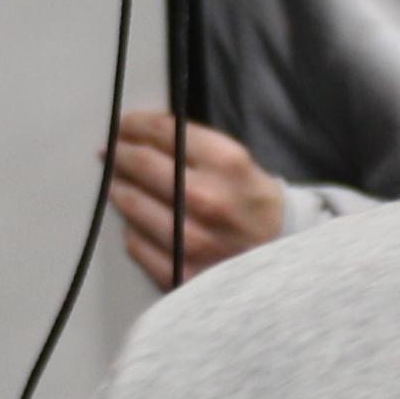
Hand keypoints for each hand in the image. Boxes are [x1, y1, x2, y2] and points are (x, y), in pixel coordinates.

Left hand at [108, 110, 282, 289]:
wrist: (289, 261)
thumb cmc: (256, 207)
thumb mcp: (238, 164)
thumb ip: (195, 148)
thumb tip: (143, 136)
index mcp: (227, 163)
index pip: (164, 132)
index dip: (135, 125)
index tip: (122, 126)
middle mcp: (209, 199)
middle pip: (142, 165)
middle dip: (119, 154)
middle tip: (110, 152)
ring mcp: (194, 240)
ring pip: (133, 206)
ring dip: (119, 191)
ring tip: (117, 185)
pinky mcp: (183, 273)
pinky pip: (137, 245)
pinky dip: (132, 232)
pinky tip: (135, 225)